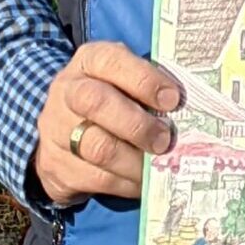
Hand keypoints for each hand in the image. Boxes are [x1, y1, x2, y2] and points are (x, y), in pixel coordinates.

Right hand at [32, 41, 180, 206]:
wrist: (61, 130)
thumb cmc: (111, 97)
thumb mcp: (124, 79)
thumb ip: (150, 85)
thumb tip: (190, 107)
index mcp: (89, 61)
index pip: (112, 61)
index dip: (144, 79)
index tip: (173, 99)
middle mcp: (67, 91)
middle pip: (97, 103)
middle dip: (138, 125)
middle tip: (165, 140)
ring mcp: (55, 129)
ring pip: (97, 147)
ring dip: (136, 161)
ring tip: (159, 165)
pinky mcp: (55, 165)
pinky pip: (95, 178)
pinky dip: (126, 183)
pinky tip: (143, 182)